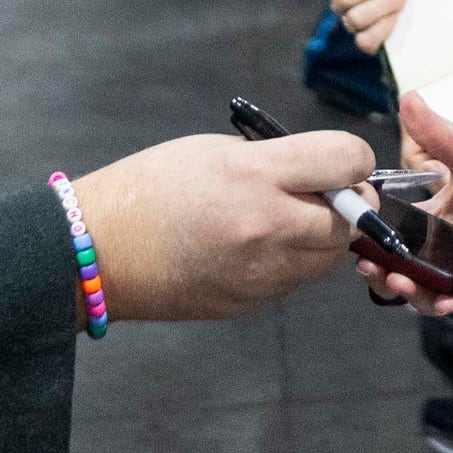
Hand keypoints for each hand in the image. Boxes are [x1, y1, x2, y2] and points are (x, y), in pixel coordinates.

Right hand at [68, 131, 370, 321]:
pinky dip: (290, 262)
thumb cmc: (151, 187)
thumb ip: (276, 159)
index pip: (346, 161)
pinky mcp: (248, 302)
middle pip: (350, 220)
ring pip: (327, 258)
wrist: (98, 251)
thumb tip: (323, 170)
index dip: (354, 158)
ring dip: (323, 237)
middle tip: (329, 193)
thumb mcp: (216, 150)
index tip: (343, 160)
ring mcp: (258, 272)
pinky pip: (292, 280)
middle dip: (349, 204)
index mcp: (254, 174)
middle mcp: (265, 225)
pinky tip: (256, 246)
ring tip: (288, 218)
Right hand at [362, 93, 452, 317]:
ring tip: (395, 279)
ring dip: (409, 291)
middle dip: (380, 272)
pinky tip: (441, 297)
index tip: (352, 230)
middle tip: (366, 263)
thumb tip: (409, 99)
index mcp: (438, 220)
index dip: (371, 237)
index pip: (393, 234)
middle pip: (404, 271)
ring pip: (430, 293)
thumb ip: (439, 135)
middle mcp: (450, 251)